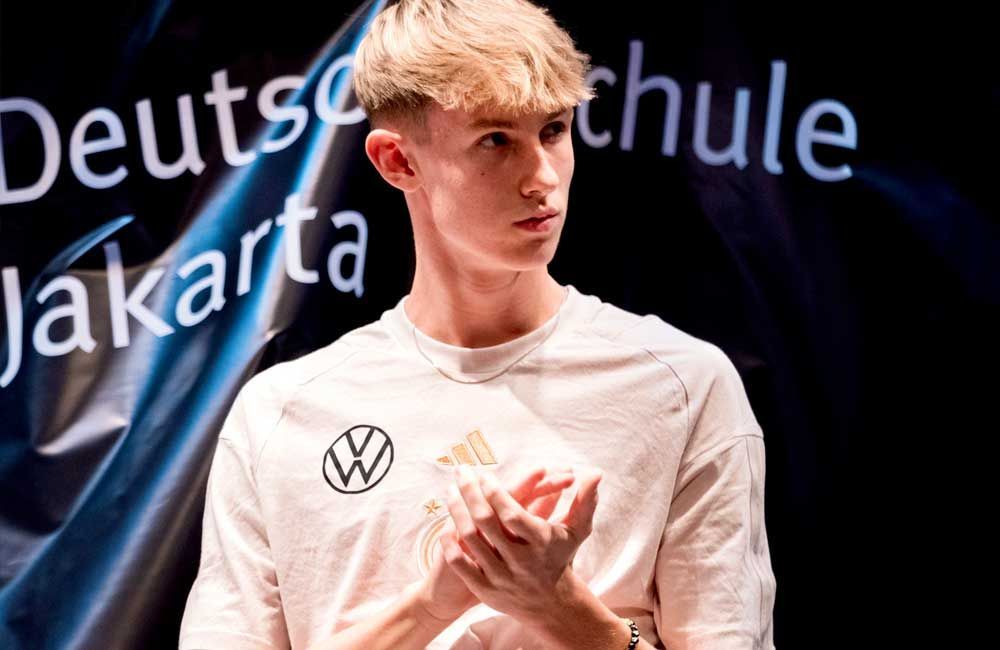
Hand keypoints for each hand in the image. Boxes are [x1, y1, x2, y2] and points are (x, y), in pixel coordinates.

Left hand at [441, 464, 602, 621]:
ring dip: (457, 511)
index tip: (485, 475)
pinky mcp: (485, 590)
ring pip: (470, 539)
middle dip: (470, 492)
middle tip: (461, 471)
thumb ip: (584, 500)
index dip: (496, 492)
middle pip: (486, 522)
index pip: (512, 513)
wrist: (550, 604)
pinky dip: (450, 543)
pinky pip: (460, 564)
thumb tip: (596, 473)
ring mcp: (500, 576)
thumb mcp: (576, 531)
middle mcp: (519, 561)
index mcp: (540, 543)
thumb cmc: (560, 558)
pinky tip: (445, 523)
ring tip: (450, 490)